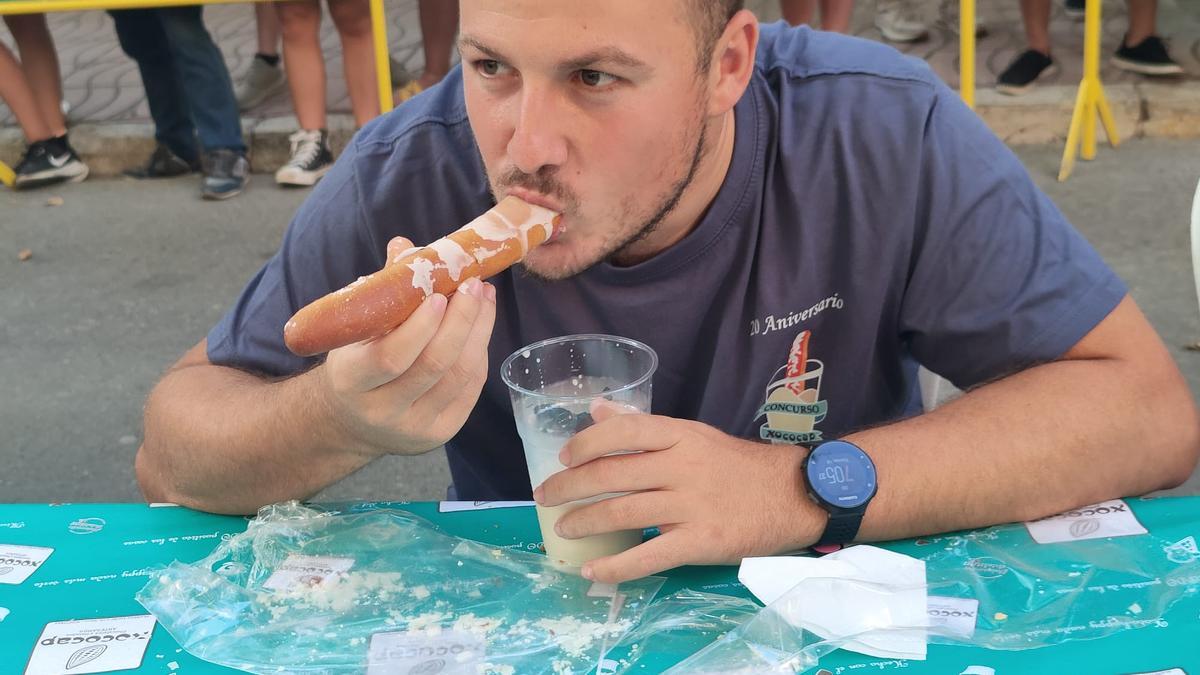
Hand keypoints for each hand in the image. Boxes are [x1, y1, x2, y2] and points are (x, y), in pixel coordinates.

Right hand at [318, 236, 496, 457]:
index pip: (390, 356)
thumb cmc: (355, 361)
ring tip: (484, 297)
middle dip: (461, 321)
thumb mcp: (355, 329)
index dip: (421, 326)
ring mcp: (415, 427)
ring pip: (459, 376)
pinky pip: (470, 388)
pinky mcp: (442, 432)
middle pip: (433, 365)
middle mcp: (383, 410)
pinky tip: (482, 324)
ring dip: (478, 331)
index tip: (441, 293)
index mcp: (352, 381)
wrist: (352, 420)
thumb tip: (406, 246)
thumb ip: (382, 292)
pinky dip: (480, 351)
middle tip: (473, 286)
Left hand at [533, 403, 824, 582]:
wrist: (796, 494)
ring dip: (584, 522)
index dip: (586, 444)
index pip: (623, 432)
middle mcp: (683, 466)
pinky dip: (615, 566)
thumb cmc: (740, 465)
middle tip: (545, 496)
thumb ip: (646, 427)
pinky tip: (592, 570)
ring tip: (563, 528)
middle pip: (612, 474)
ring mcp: (692, 505)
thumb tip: (597, 410)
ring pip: (622, 513)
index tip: (564, 457)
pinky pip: (649, 555)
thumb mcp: (695, 434)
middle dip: (570, 486)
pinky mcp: (701, 541)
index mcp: (681, 435)